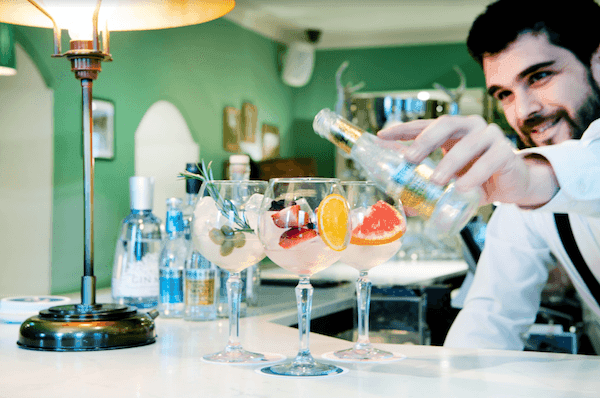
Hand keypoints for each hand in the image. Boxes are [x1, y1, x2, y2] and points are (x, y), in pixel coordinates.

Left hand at [377, 115, 557, 206]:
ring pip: (467, 144)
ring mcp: (490, 137)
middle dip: (425, 141)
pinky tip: (462, 188)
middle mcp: (470, 127)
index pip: (424, 125)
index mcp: (452, 131)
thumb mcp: (449, 182)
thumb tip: (403, 206)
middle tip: (409, 159)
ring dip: (449, 163)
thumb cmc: (477, 178)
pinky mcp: (506, 153)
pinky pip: (490, 161)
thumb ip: (428, 190)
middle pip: (446, 124)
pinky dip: (474, 175)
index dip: (403, 129)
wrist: (513, 185)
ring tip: (435, 182)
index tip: (382, 137)